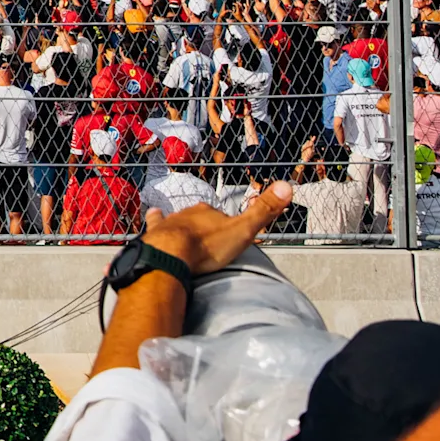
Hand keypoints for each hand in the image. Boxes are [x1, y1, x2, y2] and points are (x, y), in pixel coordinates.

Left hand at [140, 182, 293, 276]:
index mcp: (207, 212)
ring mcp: (168, 224)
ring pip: (177, 221)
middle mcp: (187, 213)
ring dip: (182, 227)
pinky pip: (154, 225)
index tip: (230, 234)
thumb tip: (287, 185)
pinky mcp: (153, 237)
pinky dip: (154, 222)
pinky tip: (152, 217)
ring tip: (187, 237)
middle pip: (198, 218)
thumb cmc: (207, 245)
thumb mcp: (243, 229)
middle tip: (210, 241)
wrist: (170, 255)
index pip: (220, 215)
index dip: (226, 225)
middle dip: (204, 226)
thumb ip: (263, 211)